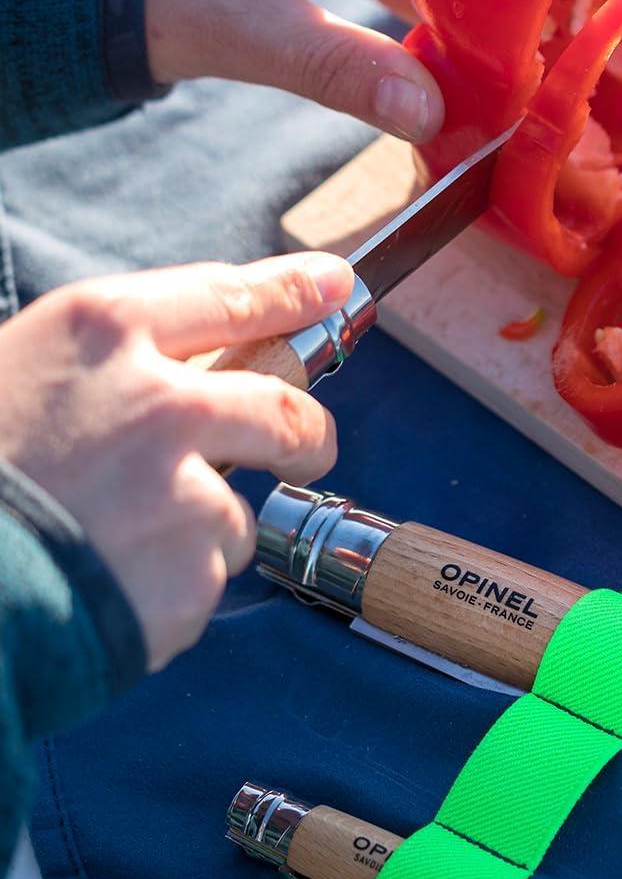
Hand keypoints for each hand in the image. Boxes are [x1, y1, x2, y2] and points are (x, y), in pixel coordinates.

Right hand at [0, 254, 352, 670]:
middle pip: (283, 410)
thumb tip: (199, 365)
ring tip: (110, 549)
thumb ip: (109, 362)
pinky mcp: (186, 577)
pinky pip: (201, 582)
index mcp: (102, 333)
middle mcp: (160, 404)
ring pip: (234, 514)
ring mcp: (181, 493)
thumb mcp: (19, 371)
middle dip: (307, 435)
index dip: (290, 291)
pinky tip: (103, 594)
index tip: (333, 285)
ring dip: (195, 535)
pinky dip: (165, 594)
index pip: (228, 295)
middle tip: (305, 450)